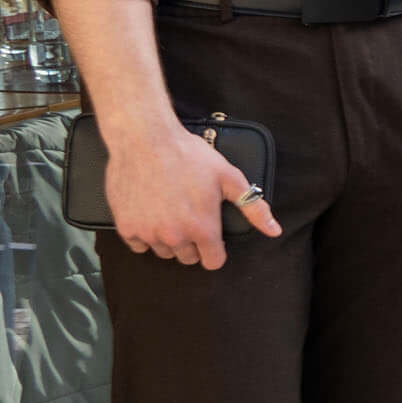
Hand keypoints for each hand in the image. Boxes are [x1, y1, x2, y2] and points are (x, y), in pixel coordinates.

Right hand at [103, 115, 279, 269]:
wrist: (146, 140)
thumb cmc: (189, 156)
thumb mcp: (230, 178)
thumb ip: (254, 208)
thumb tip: (274, 231)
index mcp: (203, 229)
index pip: (213, 262)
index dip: (215, 250)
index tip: (211, 237)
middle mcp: (175, 237)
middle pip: (188, 258)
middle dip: (192, 243)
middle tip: (190, 216)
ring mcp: (149, 233)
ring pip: (164, 251)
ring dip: (168, 239)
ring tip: (170, 211)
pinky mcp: (126, 227)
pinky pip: (138, 244)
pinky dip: (144, 234)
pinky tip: (150, 213)